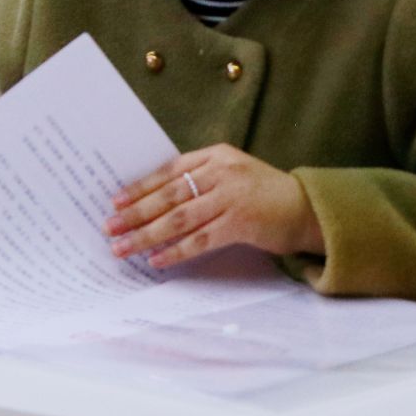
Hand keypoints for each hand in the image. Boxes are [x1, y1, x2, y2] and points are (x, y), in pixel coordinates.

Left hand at [104, 144, 323, 267]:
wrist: (306, 208)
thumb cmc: (263, 192)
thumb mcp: (231, 173)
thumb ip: (200, 179)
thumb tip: (156, 199)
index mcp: (215, 156)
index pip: (168, 170)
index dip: (140, 187)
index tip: (115, 200)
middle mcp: (220, 173)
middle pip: (168, 195)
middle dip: (135, 212)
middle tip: (109, 226)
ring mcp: (230, 197)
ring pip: (178, 218)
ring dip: (147, 234)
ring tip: (123, 246)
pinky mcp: (240, 223)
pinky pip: (199, 240)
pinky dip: (175, 251)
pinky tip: (156, 260)